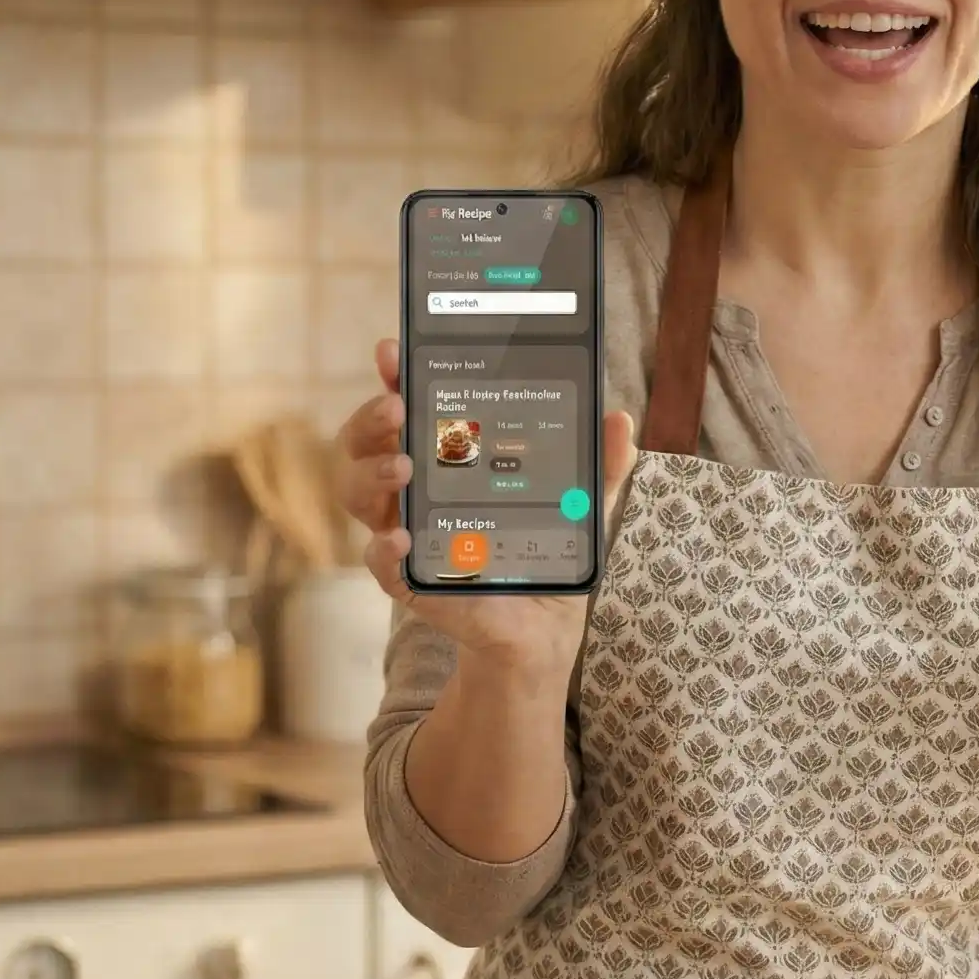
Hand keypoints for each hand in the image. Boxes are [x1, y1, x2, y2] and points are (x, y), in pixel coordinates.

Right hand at [333, 337, 637, 682]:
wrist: (546, 627)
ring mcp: (408, 531)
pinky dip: (383, 550)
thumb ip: (601, 466)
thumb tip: (620, 421)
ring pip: (357, 494)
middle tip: (398, 408)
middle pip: (365, 442)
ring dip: (372, 474)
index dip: (395, 376)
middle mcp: (415, 489)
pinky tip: (401, 537)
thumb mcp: (582, 505)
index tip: (394, 351)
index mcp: (447, 456)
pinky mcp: (413, 580)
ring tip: (404, 467)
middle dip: (370, 418)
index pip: (409, 406)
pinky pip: (380, 564)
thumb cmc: (549, 552)